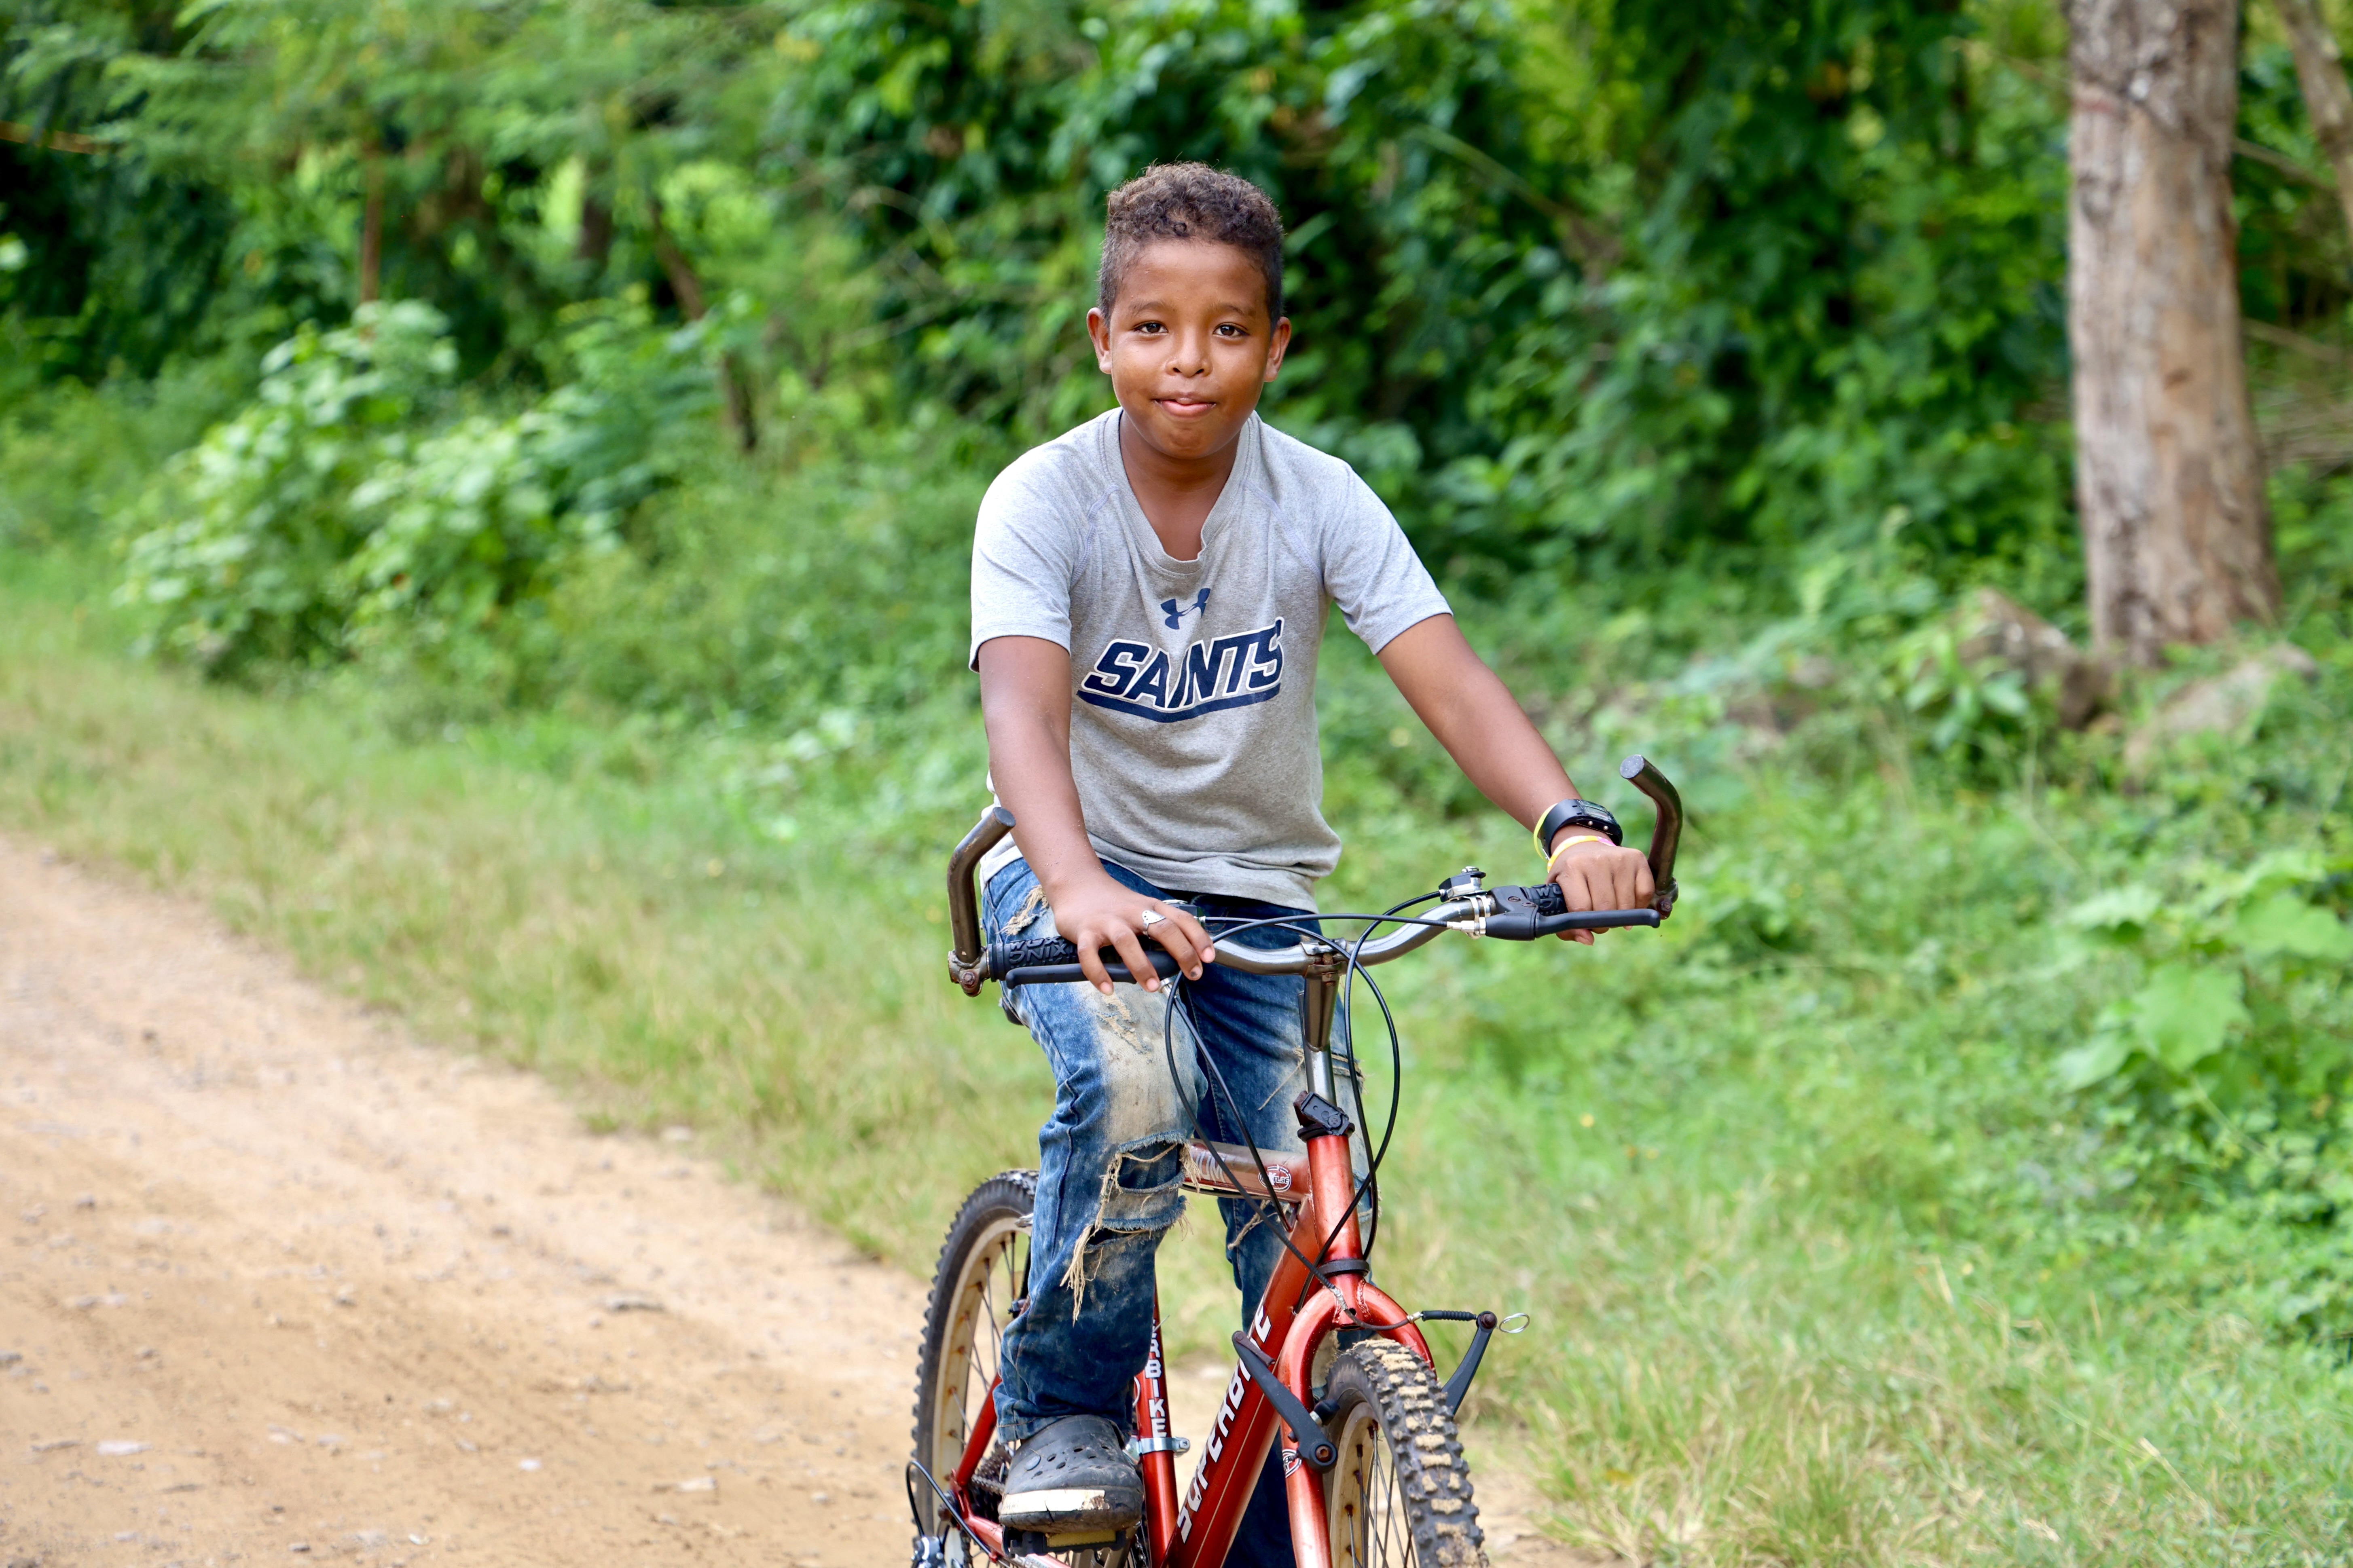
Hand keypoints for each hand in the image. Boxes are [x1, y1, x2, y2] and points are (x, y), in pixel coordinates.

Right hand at [1043, 870, 1216, 994]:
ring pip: (1127, 941)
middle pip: (1162, 928)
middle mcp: (1131, 912)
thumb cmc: (1113, 903)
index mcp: (1150, 906)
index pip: (1181, 919)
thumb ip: (1160, 926)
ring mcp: (1107, 921)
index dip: (1198, 938)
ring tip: (1152, 986)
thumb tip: (1184, 955)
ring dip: (1142, 965)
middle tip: (1192, 975)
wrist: (1077, 883)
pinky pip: (1090, 954)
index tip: (1208, 958)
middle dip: (1181, 953)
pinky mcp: (1084, 931)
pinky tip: (1108, 989)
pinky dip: (1098, 973)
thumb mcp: (1142, 907)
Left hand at [1547, 837, 1655, 945]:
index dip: (1587, 924)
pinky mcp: (1637, 858)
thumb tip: (1588, 940)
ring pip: (1626, 905)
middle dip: (1604, 922)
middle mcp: (1596, 860)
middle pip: (1606, 909)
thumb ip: (1566, 925)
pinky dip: (1639, 905)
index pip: (1582, 909)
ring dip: (1622, 916)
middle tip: (1600, 917)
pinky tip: (1629, 902)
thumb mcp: (1558, 898)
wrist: (1584, 847)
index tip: (1588, 925)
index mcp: (1572, 869)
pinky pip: (1645, 893)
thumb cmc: (1571, 878)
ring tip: (1612, 908)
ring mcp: (1619, 858)